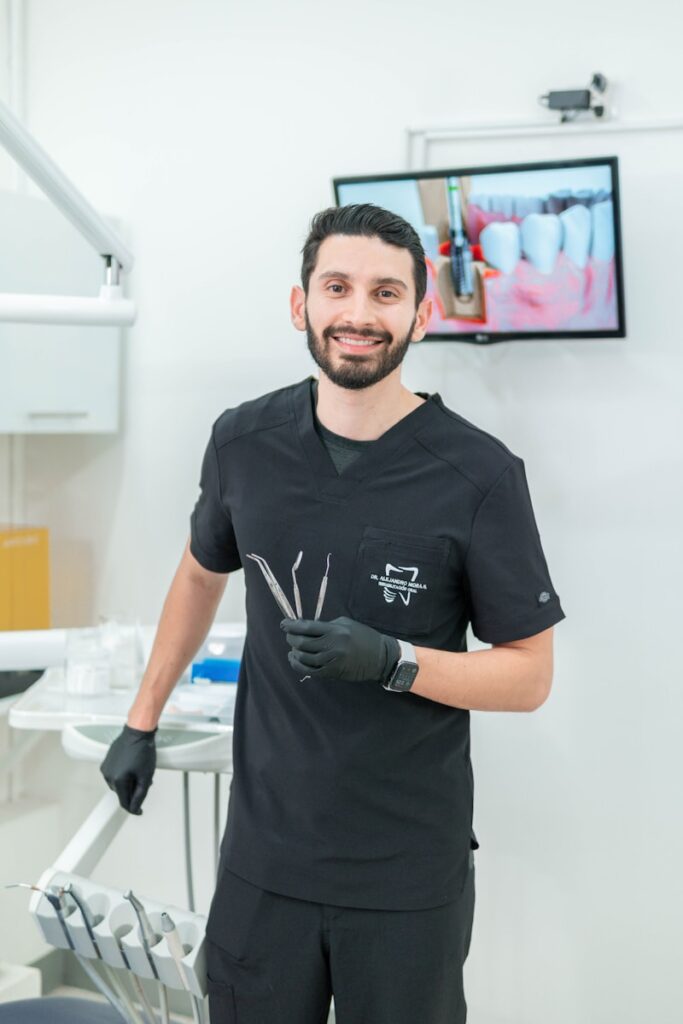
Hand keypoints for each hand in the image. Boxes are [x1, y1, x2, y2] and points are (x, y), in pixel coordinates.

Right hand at [100, 724, 156, 814]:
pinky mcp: (107, 761)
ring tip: (140, 772)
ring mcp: (106, 768)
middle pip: (121, 793)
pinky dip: (124, 774)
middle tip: (145, 783)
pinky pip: (115, 774)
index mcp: (117, 781)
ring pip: (118, 784)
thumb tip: (135, 808)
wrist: (137, 732)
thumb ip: (140, 795)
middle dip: (133, 791)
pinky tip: (133, 766)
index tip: (140, 811)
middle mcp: (108, 776)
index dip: (133, 808)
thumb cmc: (143, 751)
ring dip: (128, 782)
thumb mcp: (146, 777)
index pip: (124, 802)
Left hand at [280, 616, 399, 683]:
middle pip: (302, 642)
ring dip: (294, 652)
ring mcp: (331, 660)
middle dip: (291, 638)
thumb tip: (307, 628)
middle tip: (288, 636)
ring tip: (292, 648)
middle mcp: (332, 645)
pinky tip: (294, 660)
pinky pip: (310, 670)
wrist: (380, 657)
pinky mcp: (332, 672)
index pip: (307, 627)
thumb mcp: (346, 624)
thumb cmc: (363, 637)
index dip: (292, 626)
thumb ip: (327, 625)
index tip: (284, 624)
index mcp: (335, 630)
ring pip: (304, 657)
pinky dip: (298, 665)